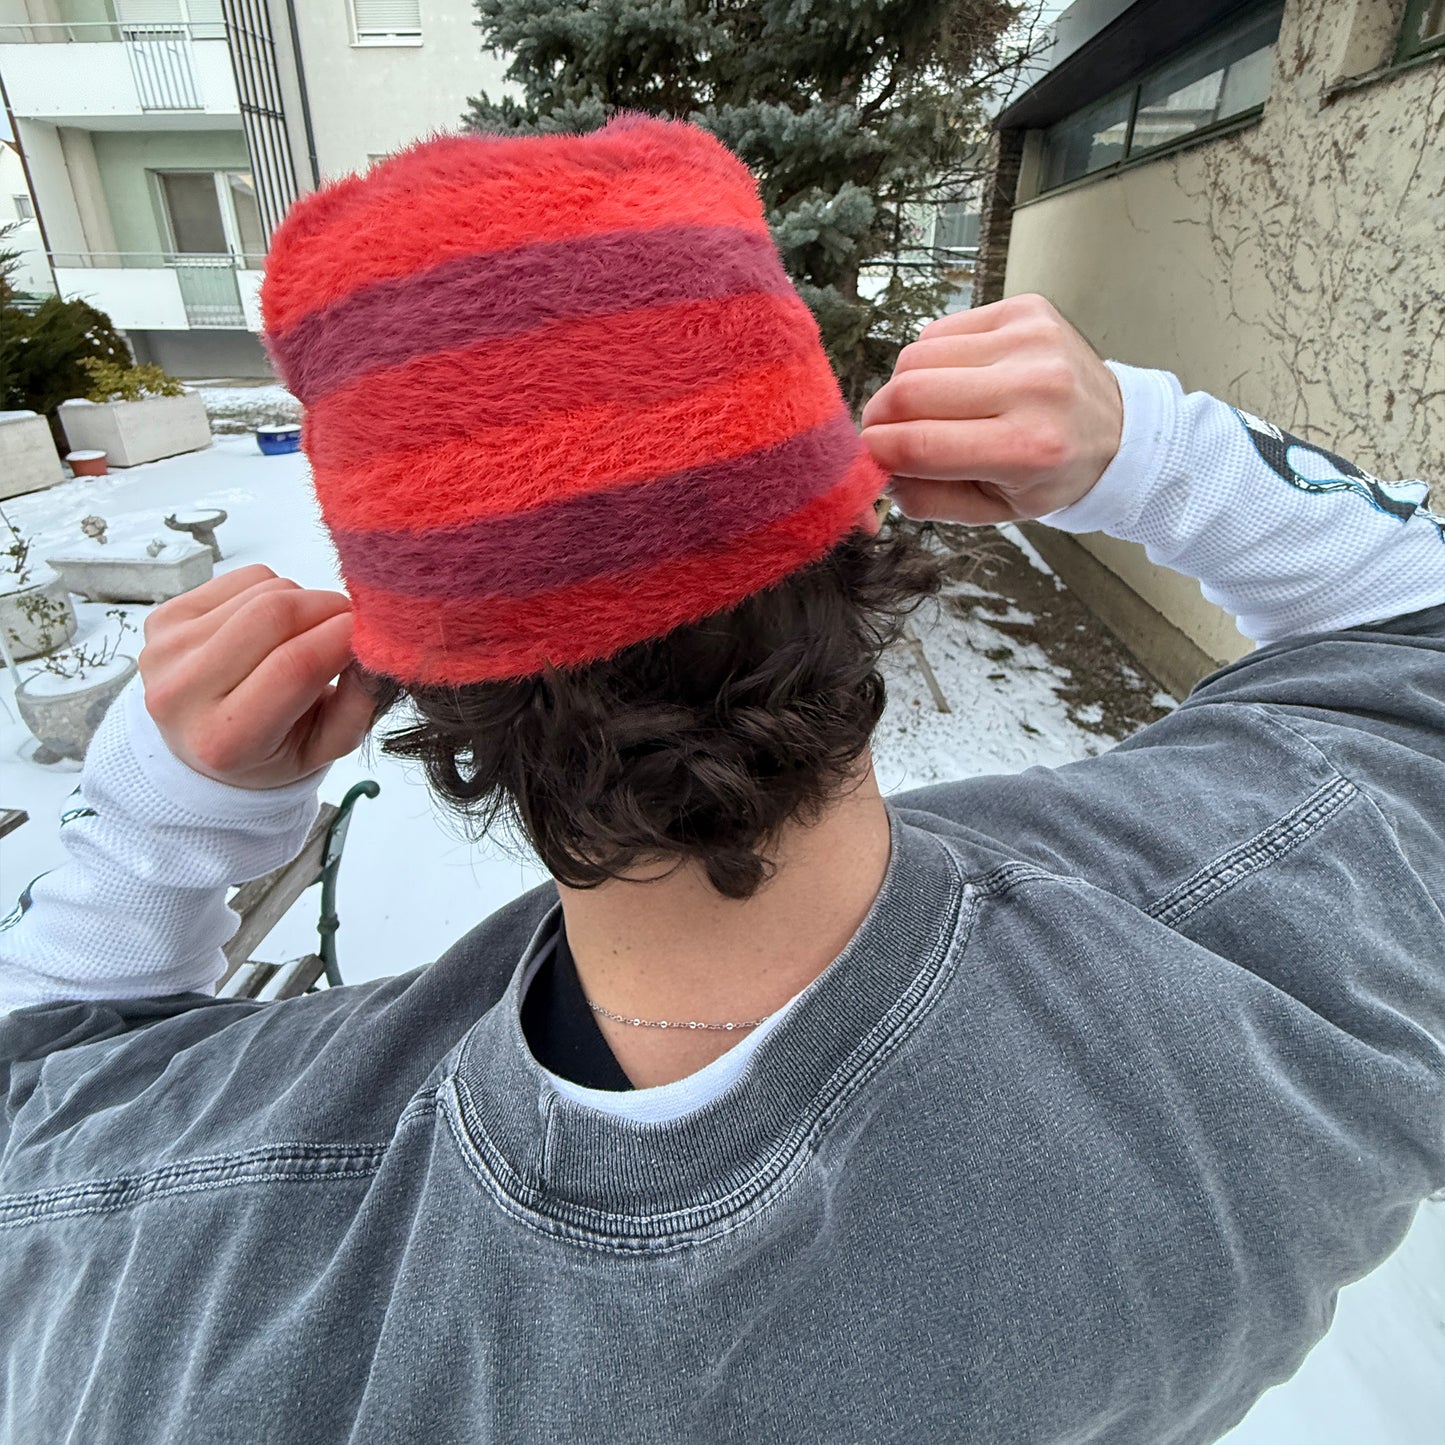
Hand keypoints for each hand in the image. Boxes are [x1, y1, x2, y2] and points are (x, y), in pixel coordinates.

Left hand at [139, 564, 376, 789]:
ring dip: (303, 600)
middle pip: (274, 615)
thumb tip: (377, 645)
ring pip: (262, 589)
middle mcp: (183, 692)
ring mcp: (166, 650)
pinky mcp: (162, 618)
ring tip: (304, 633)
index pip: (295, 667)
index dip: (343, 637)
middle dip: (329, 607)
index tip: (372, 632)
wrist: (200, 749)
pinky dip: (273, 590)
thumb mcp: (325, 748)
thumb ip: (359, 704)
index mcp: (225, 740)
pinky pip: (241, 578)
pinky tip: (270, 624)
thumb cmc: (270, 751)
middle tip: (350, 622)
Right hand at [860, 293, 1123, 523]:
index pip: (917, 444)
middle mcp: (1032, 387)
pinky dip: (931, 359)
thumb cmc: (1049, 476)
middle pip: (908, 392)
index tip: (867, 458)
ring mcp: (1030, 339)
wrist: (1119, 430)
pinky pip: (942, 330)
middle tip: (884, 434)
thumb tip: (869, 475)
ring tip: (928, 408)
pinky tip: (956, 379)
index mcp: (1026, 449)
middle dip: (880, 417)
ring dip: (904, 386)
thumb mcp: (992, 511)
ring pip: (916, 355)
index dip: (875, 452)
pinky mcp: (1025, 308)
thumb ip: (924, 499)